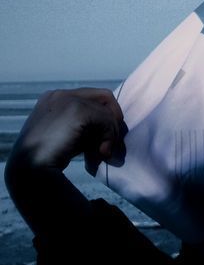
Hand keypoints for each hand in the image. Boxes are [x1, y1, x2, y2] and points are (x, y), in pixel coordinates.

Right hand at [11, 88, 126, 174]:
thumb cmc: (48, 158)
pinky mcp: (78, 110)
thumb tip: (112, 127)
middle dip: (113, 119)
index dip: (103, 116)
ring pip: (107, 111)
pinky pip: (107, 120)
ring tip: (103, 153)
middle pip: (104, 96)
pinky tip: (101, 153)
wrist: (31, 170)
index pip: (91, 98)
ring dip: (111, 134)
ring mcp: (68, 100)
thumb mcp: (66, 134)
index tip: (103, 138)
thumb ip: (85, 126)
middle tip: (109, 143)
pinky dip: (110, 138)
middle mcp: (61, 94)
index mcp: (54, 99)